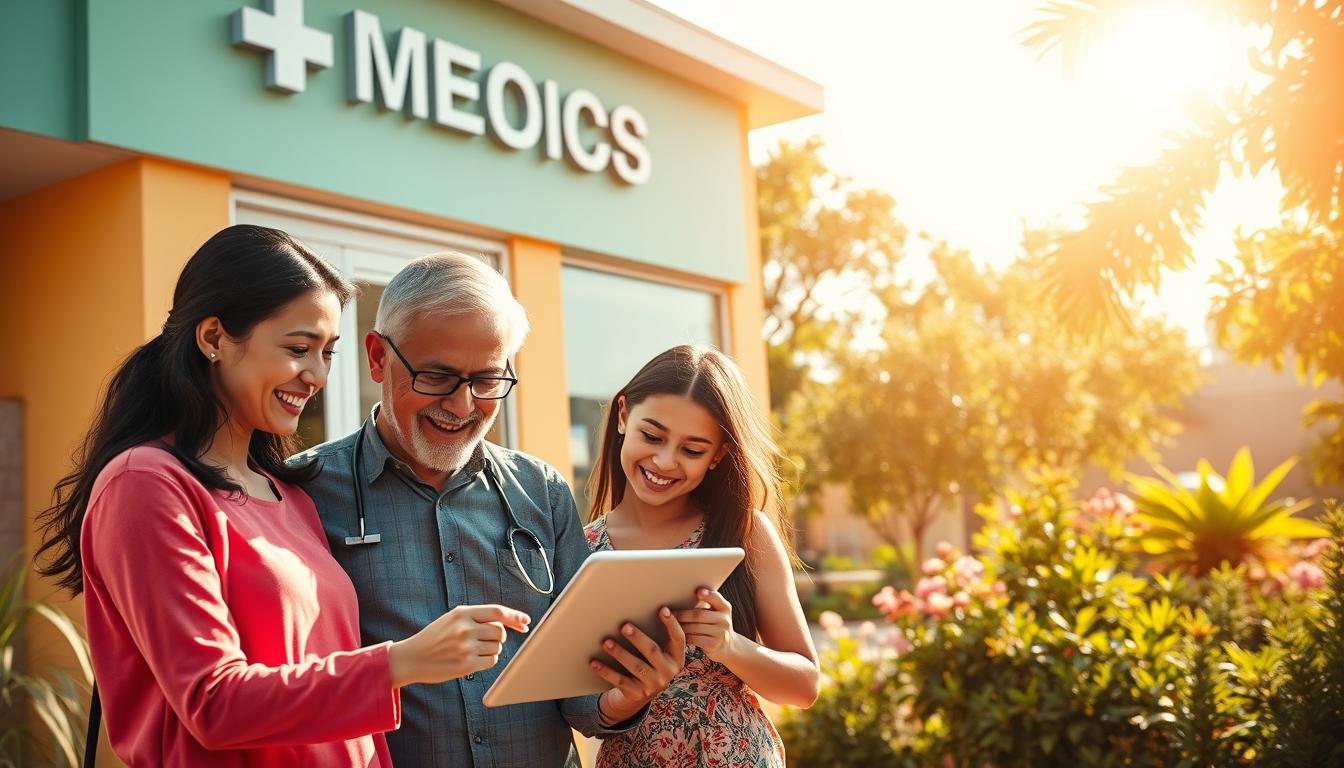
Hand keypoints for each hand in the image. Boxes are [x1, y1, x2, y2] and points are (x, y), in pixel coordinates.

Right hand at [389, 604, 529, 686]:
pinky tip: (472, 659)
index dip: (515, 616)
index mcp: (462, 613)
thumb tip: (510, 622)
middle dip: (498, 636)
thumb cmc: (436, 637)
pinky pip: (491, 661)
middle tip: (483, 640)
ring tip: (472, 649)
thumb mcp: (453, 619)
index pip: (498, 611)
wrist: (412, 657)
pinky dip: (487, 661)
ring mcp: (466, 647)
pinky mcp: (466, 665)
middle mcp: (465, 628)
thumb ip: (478, 618)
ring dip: (491, 649)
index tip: (526, 621)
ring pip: (497, 647)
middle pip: (501, 631)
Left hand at [590, 607, 685, 723]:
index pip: (678, 639)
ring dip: (620, 653)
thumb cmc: (647, 666)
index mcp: (676, 659)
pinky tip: (594, 662)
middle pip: (653, 652)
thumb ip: (656, 637)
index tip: (662, 609)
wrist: (637, 699)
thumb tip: (640, 608)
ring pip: (635, 666)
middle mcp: (668, 673)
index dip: (672, 624)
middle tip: (624, 626)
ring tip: (606, 642)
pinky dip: (605, 671)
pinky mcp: (636, 694)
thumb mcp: (658, 656)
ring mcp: (652, 685)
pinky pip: (619, 680)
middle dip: (638, 638)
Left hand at [675, 588, 736, 662]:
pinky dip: (684, 637)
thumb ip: (706, 603)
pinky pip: (695, 639)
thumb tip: (682, 592)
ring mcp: (721, 633)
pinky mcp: (714, 645)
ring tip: (669, 624)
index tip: (697, 591)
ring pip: (694, 628)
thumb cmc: (715, 624)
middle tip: (667, 613)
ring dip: (680, 626)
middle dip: (682, 614)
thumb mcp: (716, 612)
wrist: (728, 646)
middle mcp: (725, 620)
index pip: (716, 598)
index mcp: (725, 608)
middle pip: (699, 615)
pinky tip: (677, 635)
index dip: (707, 595)